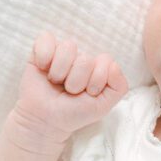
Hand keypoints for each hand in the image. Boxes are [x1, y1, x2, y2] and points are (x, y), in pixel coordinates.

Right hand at [14, 32, 128, 138]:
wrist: (44, 121)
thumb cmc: (74, 113)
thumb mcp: (103, 106)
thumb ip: (119, 87)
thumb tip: (113, 65)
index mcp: (98, 67)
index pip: (106, 61)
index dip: (96, 81)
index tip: (88, 93)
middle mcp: (81, 58)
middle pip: (86, 59)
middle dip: (76, 81)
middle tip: (69, 91)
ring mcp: (62, 53)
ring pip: (68, 47)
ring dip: (60, 72)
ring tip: (56, 83)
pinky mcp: (41, 50)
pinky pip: (46, 39)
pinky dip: (44, 56)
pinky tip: (43, 69)